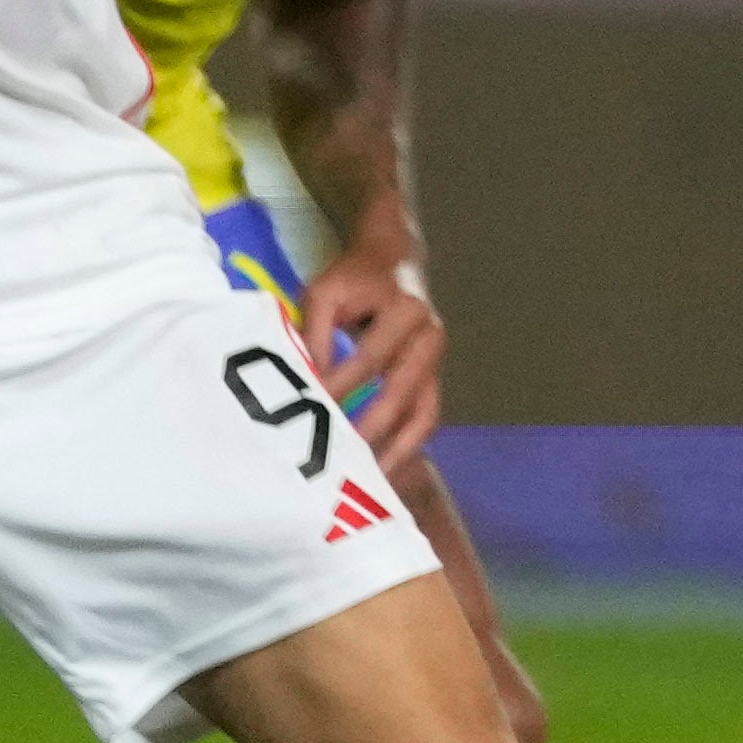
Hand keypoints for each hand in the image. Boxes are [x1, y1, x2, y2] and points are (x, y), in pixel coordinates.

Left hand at [306, 244, 447, 459]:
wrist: (395, 262)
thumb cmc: (354, 279)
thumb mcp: (325, 293)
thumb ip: (313, 335)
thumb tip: (305, 384)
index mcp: (406, 310)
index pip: (370, 358)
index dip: (341, 387)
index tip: (310, 414)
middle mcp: (430, 337)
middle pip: (401, 392)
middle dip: (368, 428)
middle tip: (337, 459)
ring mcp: (437, 362)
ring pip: (422, 414)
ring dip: (396, 450)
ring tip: (367, 480)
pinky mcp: (434, 379)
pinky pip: (426, 420)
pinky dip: (407, 447)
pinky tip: (384, 472)